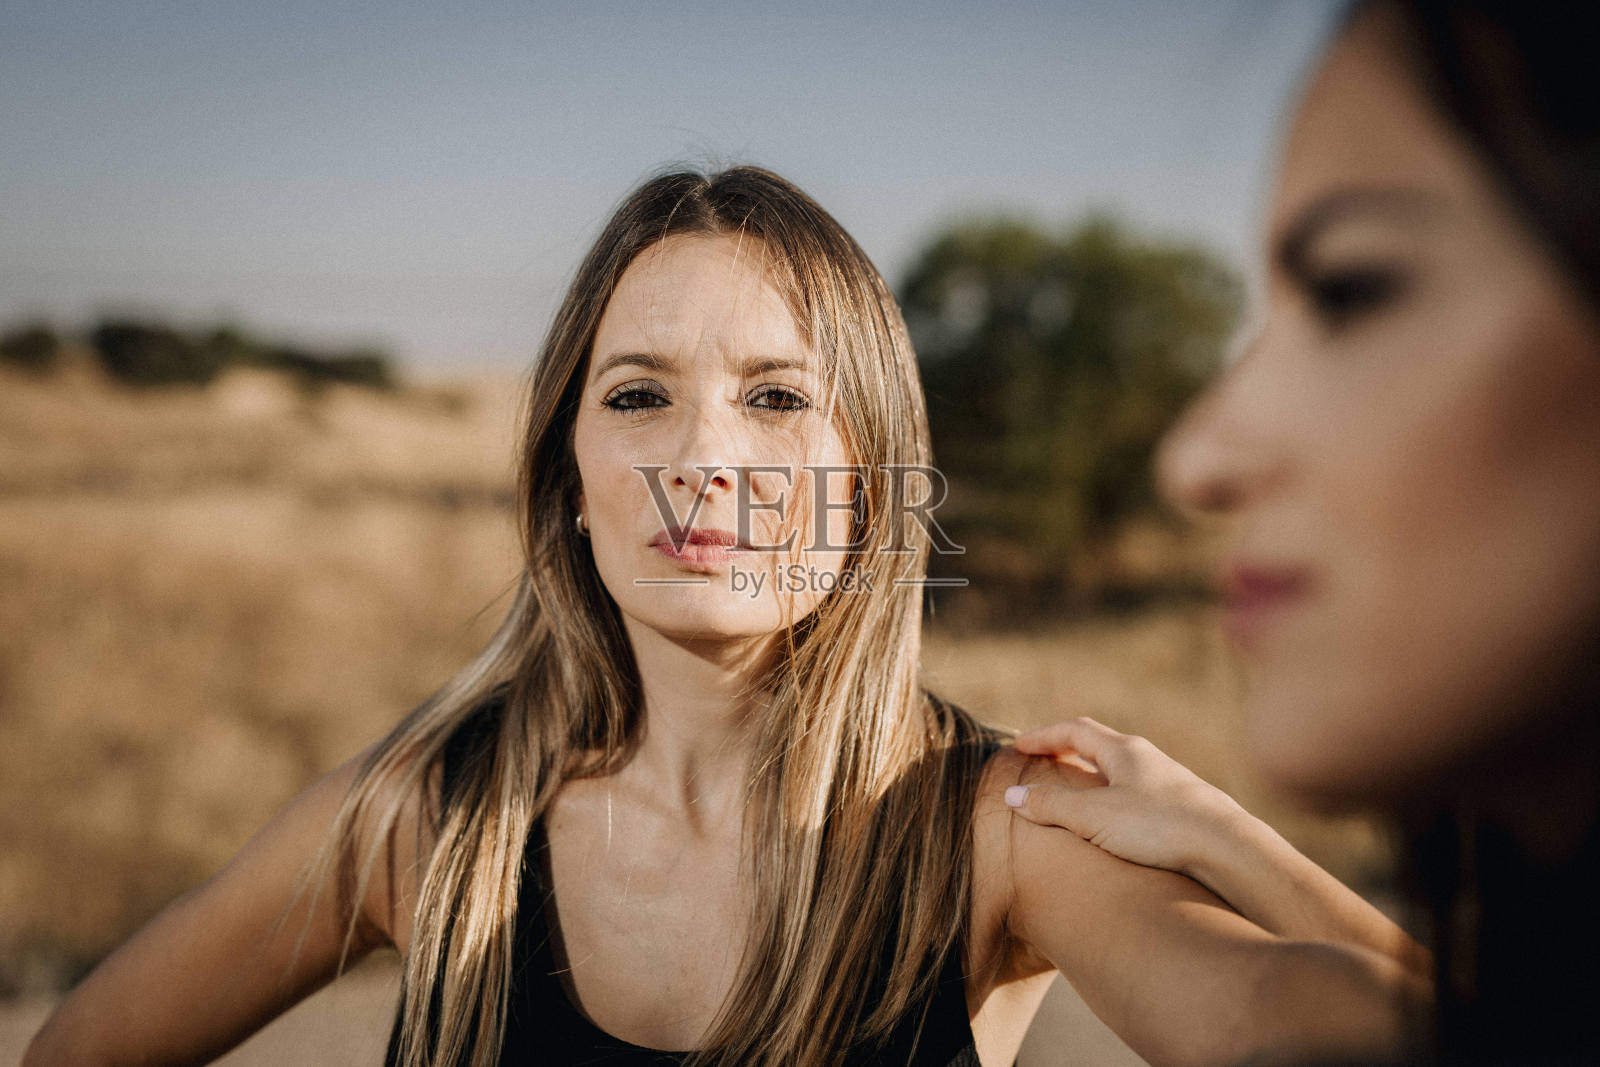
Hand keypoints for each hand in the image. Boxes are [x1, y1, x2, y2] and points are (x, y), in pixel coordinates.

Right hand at [1004, 716, 1246, 876]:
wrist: (1227, 847)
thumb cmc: (1159, 826)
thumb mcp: (1095, 816)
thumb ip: (1052, 805)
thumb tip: (1013, 794)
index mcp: (1123, 750)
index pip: (1074, 730)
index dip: (1042, 736)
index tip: (1018, 746)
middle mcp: (1146, 758)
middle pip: (1099, 745)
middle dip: (1066, 750)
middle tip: (1042, 762)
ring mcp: (1167, 782)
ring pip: (1120, 770)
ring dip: (1091, 775)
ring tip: (1074, 792)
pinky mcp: (1181, 808)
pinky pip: (1137, 793)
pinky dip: (1113, 797)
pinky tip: (1113, 822)